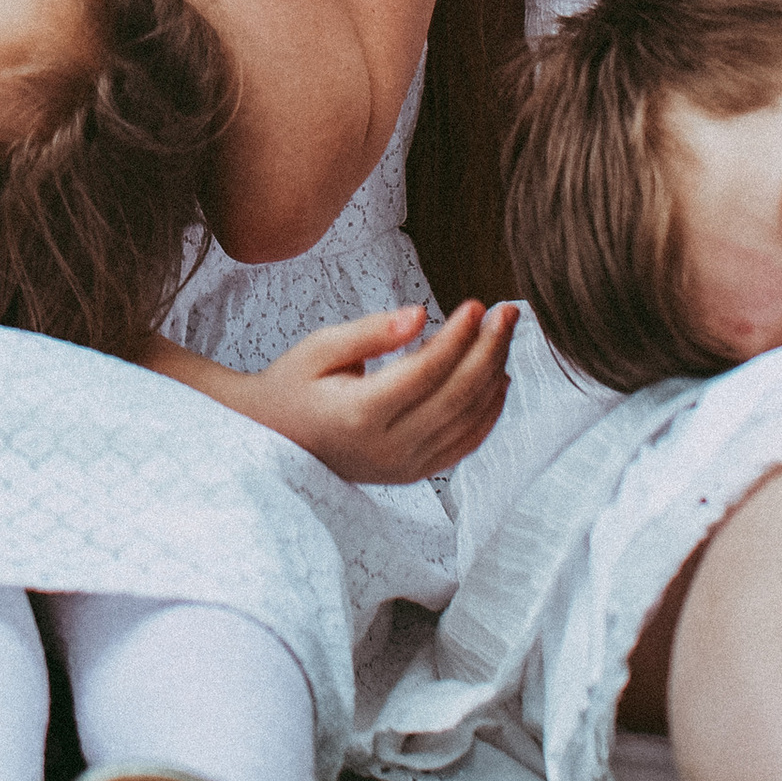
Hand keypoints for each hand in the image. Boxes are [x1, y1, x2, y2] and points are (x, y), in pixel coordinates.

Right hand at [242, 300, 516, 484]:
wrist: (274, 438)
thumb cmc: (294, 384)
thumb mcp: (319, 348)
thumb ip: (370, 333)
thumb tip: (421, 314)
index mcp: (359, 415)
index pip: (425, 372)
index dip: (457, 337)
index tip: (476, 305)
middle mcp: (386, 449)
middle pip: (456, 397)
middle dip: (489, 350)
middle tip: (507, 312)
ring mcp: (403, 468)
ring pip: (468, 422)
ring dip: (495, 376)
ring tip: (504, 336)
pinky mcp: (413, 474)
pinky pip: (464, 446)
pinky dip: (489, 413)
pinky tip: (499, 379)